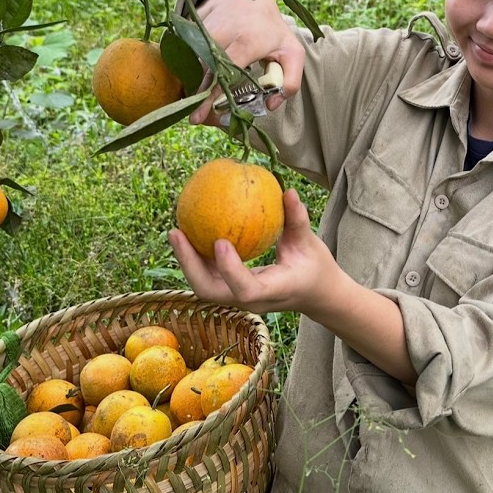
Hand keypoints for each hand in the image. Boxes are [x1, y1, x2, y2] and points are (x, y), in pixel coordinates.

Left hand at [168, 189, 345, 314]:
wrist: (316, 295)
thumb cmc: (315, 268)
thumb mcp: (310, 244)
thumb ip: (297, 220)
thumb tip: (287, 191)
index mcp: (272, 292)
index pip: (245, 289)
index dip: (229, 269)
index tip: (219, 241)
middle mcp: (251, 300)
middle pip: (210, 291)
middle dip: (189, 264)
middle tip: (176, 232)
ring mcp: (239, 298)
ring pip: (204, 286)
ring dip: (187, 261)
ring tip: (176, 231)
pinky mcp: (233, 291)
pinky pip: (209, 276)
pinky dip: (197, 258)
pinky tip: (190, 232)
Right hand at [189, 0, 305, 124]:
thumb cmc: (275, 32)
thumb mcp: (293, 54)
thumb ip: (291, 82)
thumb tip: (271, 105)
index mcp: (249, 41)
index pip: (226, 71)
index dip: (211, 95)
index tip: (198, 116)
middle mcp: (226, 28)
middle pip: (204, 65)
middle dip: (197, 89)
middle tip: (193, 108)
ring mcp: (210, 19)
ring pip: (194, 53)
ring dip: (192, 74)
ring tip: (196, 87)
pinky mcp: (199, 14)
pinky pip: (189, 40)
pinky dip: (188, 56)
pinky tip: (195, 66)